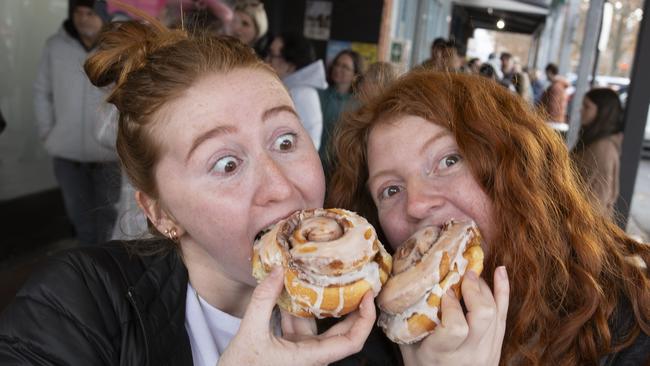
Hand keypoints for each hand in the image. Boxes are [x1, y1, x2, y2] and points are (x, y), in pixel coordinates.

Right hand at [218, 267, 375, 365]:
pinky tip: (292, 289)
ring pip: (318, 326)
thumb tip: (278, 270)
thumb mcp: (250, 332)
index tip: (368, 295)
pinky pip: (300, 326)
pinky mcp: (288, 349)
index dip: (365, 319)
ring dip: (320, 303)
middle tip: (356, 280)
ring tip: (323, 276)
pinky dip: (298, 308)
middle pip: (342, 332)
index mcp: (311, 357)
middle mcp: (311, 356)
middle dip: (351, 306)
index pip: (352, 342)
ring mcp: (300, 352)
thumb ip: (263, 299)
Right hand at [400, 266, 508, 365]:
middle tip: (463, 275)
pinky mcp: (497, 347)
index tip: (444, 291)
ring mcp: (487, 352)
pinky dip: (503, 291)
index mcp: (442, 354)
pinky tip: (500, 272)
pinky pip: (504, 315)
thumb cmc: (421, 365)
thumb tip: (407, 283)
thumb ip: (411, 320)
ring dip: (484, 288)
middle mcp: (469, 355)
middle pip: (483, 315)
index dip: (451, 304)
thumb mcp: (408, 346)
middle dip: (474, 289)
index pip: (456, 327)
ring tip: (472, 274)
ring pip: (495, 312)